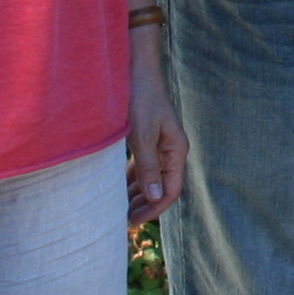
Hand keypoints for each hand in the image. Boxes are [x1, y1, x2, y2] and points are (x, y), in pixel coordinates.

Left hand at [126, 48, 186, 227]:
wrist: (136, 70)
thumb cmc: (140, 100)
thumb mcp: (142, 136)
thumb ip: (148, 167)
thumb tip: (156, 197)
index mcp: (176, 150)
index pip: (170, 190)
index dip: (154, 210)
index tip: (133, 223)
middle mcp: (171, 150)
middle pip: (161, 187)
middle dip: (145, 206)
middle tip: (123, 224)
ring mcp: (160, 144)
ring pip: (151, 178)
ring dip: (137, 195)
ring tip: (119, 210)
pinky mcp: (148, 138)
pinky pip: (142, 166)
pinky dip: (131, 180)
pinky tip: (118, 188)